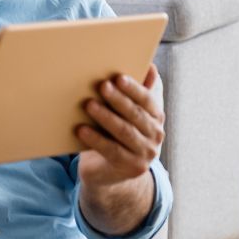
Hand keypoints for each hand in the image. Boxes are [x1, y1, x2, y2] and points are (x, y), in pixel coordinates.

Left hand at [76, 66, 164, 186]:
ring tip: (89, 104)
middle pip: (135, 115)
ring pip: (124, 132)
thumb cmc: (116, 134)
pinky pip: (111, 151)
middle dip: (117, 99)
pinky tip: (81, 129)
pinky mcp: (131, 168)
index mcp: (156, 117)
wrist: (110, 172)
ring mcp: (145, 154)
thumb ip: (138, 92)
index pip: (147, 100)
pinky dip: (95, 139)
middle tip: (101, 86)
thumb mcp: (127, 114)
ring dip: (106, 117)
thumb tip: (150, 66)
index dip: (134, 88)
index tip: (118, 77)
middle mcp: (156, 136)